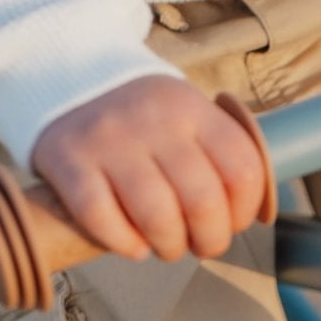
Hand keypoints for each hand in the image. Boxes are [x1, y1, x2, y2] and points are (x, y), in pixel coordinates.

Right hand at [32, 76, 269, 261]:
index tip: (232, 223)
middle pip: (202, 201)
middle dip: (210, 240)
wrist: (63, 74)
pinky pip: (100, 217)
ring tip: (166, 246)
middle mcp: (154, 122)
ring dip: (169, 246)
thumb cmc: (141, 115)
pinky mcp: (67, 160)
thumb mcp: (187, 114)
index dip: (244, 212)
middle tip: (199, 245)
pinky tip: (132, 246)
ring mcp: (109, 141)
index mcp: (193, 110)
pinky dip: (123, 244)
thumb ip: (219, 154)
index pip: (243, 170)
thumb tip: (257, 213)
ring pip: (156, 216)